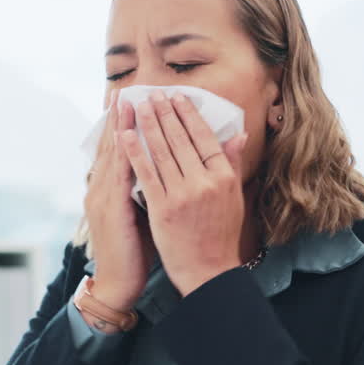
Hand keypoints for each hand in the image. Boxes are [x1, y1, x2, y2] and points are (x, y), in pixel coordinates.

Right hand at [84, 89, 154, 310]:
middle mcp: (102, 189)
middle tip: (124, 89)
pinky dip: (123, 152)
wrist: (118, 283)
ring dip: (118, 126)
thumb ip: (150, 189)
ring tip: (125, 101)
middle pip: (109, 145)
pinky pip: (118, 174)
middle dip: (116, 117)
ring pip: (112, 154)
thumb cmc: (134, 251)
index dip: (120, 125)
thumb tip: (167, 170)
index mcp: (109, 190)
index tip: (128, 100)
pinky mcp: (110, 209)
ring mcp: (103, 197)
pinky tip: (129, 136)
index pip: (116, 150)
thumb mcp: (144, 214)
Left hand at [123, 90, 249, 295]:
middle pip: (181, 140)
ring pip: (161, 152)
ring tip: (139, 105)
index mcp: (224, 178)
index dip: (189, 115)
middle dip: (165, 113)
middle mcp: (204, 183)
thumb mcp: (233, 198)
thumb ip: (233, 164)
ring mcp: (182, 195)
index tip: (178, 97)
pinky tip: (124, 135)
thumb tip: (238, 134)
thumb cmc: (221, 235)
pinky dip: (134, 153)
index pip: (204, 138)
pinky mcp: (162, 209)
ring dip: (148, 125)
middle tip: (153, 92)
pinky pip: (146, 175)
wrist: (208, 272)